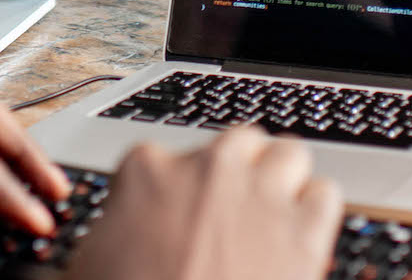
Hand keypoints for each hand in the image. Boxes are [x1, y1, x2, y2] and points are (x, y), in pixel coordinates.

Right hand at [64, 126, 342, 279]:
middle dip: (239, 173)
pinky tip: (300, 239)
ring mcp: (260, 197)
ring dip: (283, 182)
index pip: (164, 156)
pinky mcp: (304, 233)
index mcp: (147, 172)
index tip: (175, 218)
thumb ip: (104, 240)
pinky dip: (315, 214)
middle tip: (230, 212)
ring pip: (290, 155)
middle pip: (239, 143)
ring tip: (272, 217)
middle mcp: (209, 171)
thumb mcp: (86, 268)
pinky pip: (325, 196)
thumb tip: (101, 249)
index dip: (173, 191)